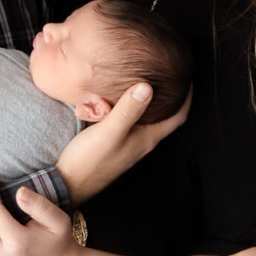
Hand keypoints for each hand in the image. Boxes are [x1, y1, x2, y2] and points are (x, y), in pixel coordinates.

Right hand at [56, 83, 190, 205]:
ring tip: (142, 78)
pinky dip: (127, 105)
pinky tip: (116, 95)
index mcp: (147, 138)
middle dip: (168, 95)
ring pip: (144, 117)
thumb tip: (148, 87)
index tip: (187, 77)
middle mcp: (141, 141)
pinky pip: (127, 119)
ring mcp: (127, 142)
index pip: (178, 117)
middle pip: (164, 115)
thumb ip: (128, 110)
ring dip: (146, 99)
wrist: (67, 183)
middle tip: (165, 72)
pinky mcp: (113, 142)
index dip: (187, 97)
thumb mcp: (110, 131)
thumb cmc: (90, 161)